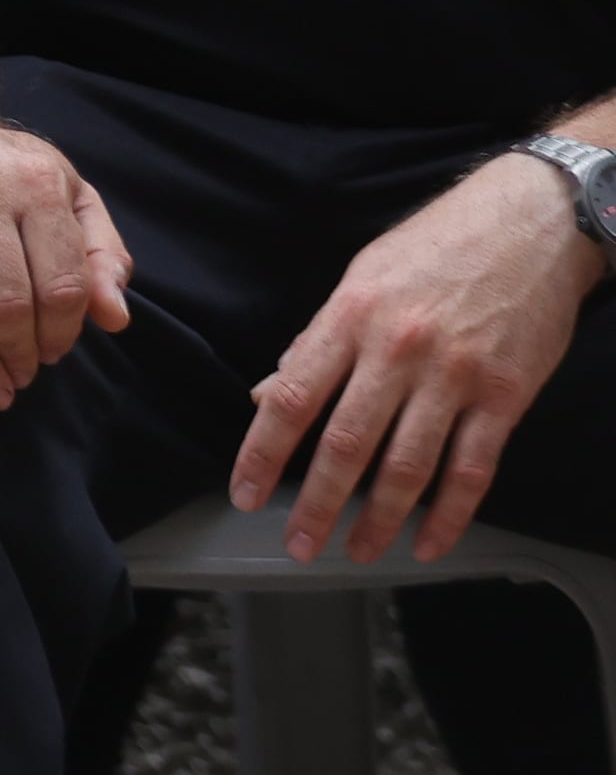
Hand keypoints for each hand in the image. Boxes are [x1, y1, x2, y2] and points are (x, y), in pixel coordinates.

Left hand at [233, 152, 600, 561]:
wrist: (530, 224)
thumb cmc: (436, 246)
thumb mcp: (360, 277)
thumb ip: (317, 340)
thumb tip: (272, 395)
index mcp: (350, 316)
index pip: (294, 397)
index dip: (263, 452)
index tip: (244, 492)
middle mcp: (397, 350)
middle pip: (346, 444)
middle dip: (316, 503)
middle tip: (298, 544)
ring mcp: (455, 377)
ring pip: (408, 467)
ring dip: (378, 519)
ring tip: (356, 550)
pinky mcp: (507, 397)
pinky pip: (472, 470)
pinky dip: (448, 515)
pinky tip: (427, 542)